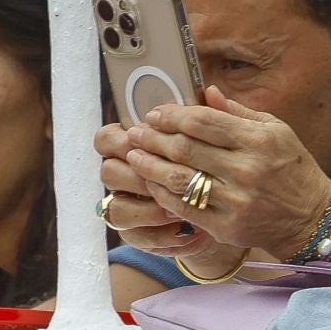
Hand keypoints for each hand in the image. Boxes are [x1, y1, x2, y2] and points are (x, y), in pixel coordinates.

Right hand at [96, 122, 217, 259]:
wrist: (223, 206)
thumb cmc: (217, 161)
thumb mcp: (221, 138)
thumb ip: (213, 117)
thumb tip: (211, 92)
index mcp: (132, 144)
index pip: (107, 138)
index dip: (127, 139)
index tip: (154, 140)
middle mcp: (123, 174)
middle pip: (109, 171)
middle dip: (140, 174)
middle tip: (171, 175)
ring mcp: (128, 205)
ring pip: (119, 209)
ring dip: (149, 208)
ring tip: (181, 208)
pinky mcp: (137, 234)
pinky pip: (138, 237)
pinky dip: (163, 235)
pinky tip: (188, 231)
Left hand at [117, 87, 330, 259]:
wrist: (312, 219)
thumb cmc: (293, 169)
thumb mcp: (276, 130)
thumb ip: (238, 112)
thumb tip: (206, 92)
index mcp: (259, 140)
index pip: (203, 121)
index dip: (173, 115)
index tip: (155, 114)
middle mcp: (246, 169)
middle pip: (185, 148)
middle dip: (153, 138)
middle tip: (134, 132)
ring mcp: (235, 201)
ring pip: (179, 179)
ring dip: (149, 166)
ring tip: (133, 156)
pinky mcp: (227, 226)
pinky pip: (184, 208)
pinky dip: (163, 194)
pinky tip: (151, 183)